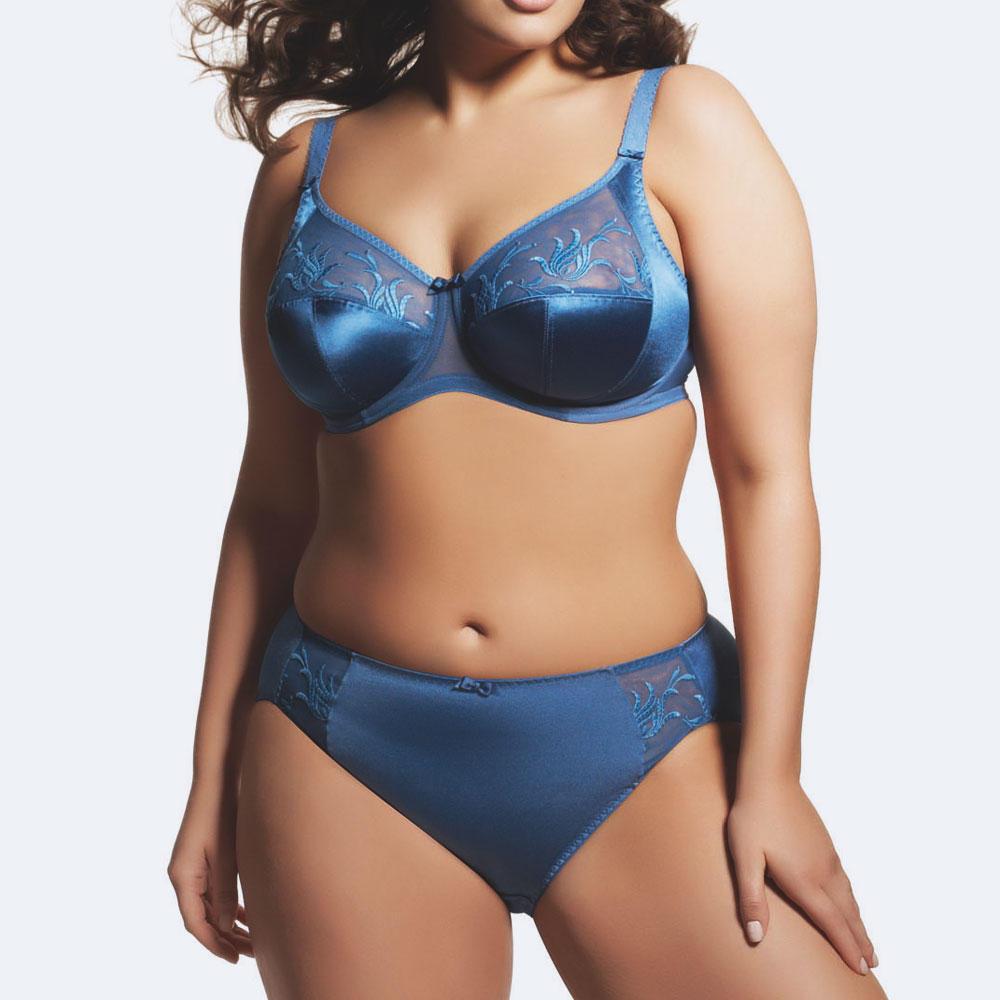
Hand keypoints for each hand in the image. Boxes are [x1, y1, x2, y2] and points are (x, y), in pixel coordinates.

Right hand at [167, 782, 253, 962]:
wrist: (218, 778)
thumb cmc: (221, 812)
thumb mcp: (226, 855)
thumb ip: (225, 891)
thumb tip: (227, 926)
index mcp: (182, 876)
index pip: (196, 923)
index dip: (215, 945)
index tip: (235, 959)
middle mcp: (183, 875)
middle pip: (203, 918)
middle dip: (226, 938)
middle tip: (252, 954)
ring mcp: (192, 867)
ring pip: (209, 907)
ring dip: (229, 924)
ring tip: (254, 940)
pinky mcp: (203, 859)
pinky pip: (213, 892)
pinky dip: (229, 905)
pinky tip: (248, 915)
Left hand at [725, 777, 876, 974]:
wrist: (771, 777)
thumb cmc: (753, 816)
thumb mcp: (745, 858)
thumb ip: (751, 898)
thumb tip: (756, 936)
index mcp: (804, 879)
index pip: (831, 922)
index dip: (845, 946)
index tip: (860, 969)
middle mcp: (822, 870)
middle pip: (846, 913)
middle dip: (859, 940)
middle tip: (872, 963)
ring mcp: (826, 854)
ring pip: (848, 896)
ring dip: (858, 920)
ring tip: (865, 939)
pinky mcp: (825, 842)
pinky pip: (844, 879)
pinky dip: (851, 898)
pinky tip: (848, 899)